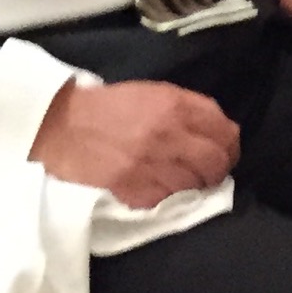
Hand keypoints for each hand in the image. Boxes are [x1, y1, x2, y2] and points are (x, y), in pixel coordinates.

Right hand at [29, 78, 238, 207]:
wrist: (60, 124)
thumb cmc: (108, 106)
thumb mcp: (153, 93)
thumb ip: (188, 109)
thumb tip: (218, 130)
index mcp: (176, 106)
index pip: (225, 131)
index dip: (230, 145)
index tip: (225, 152)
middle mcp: (168, 135)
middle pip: (216, 162)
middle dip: (219, 169)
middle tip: (210, 172)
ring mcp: (151, 164)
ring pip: (194, 185)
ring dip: (193, 185)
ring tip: (182, 179)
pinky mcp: (133, 188)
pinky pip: (165, 199)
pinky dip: (166, 196)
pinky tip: (158, 186)